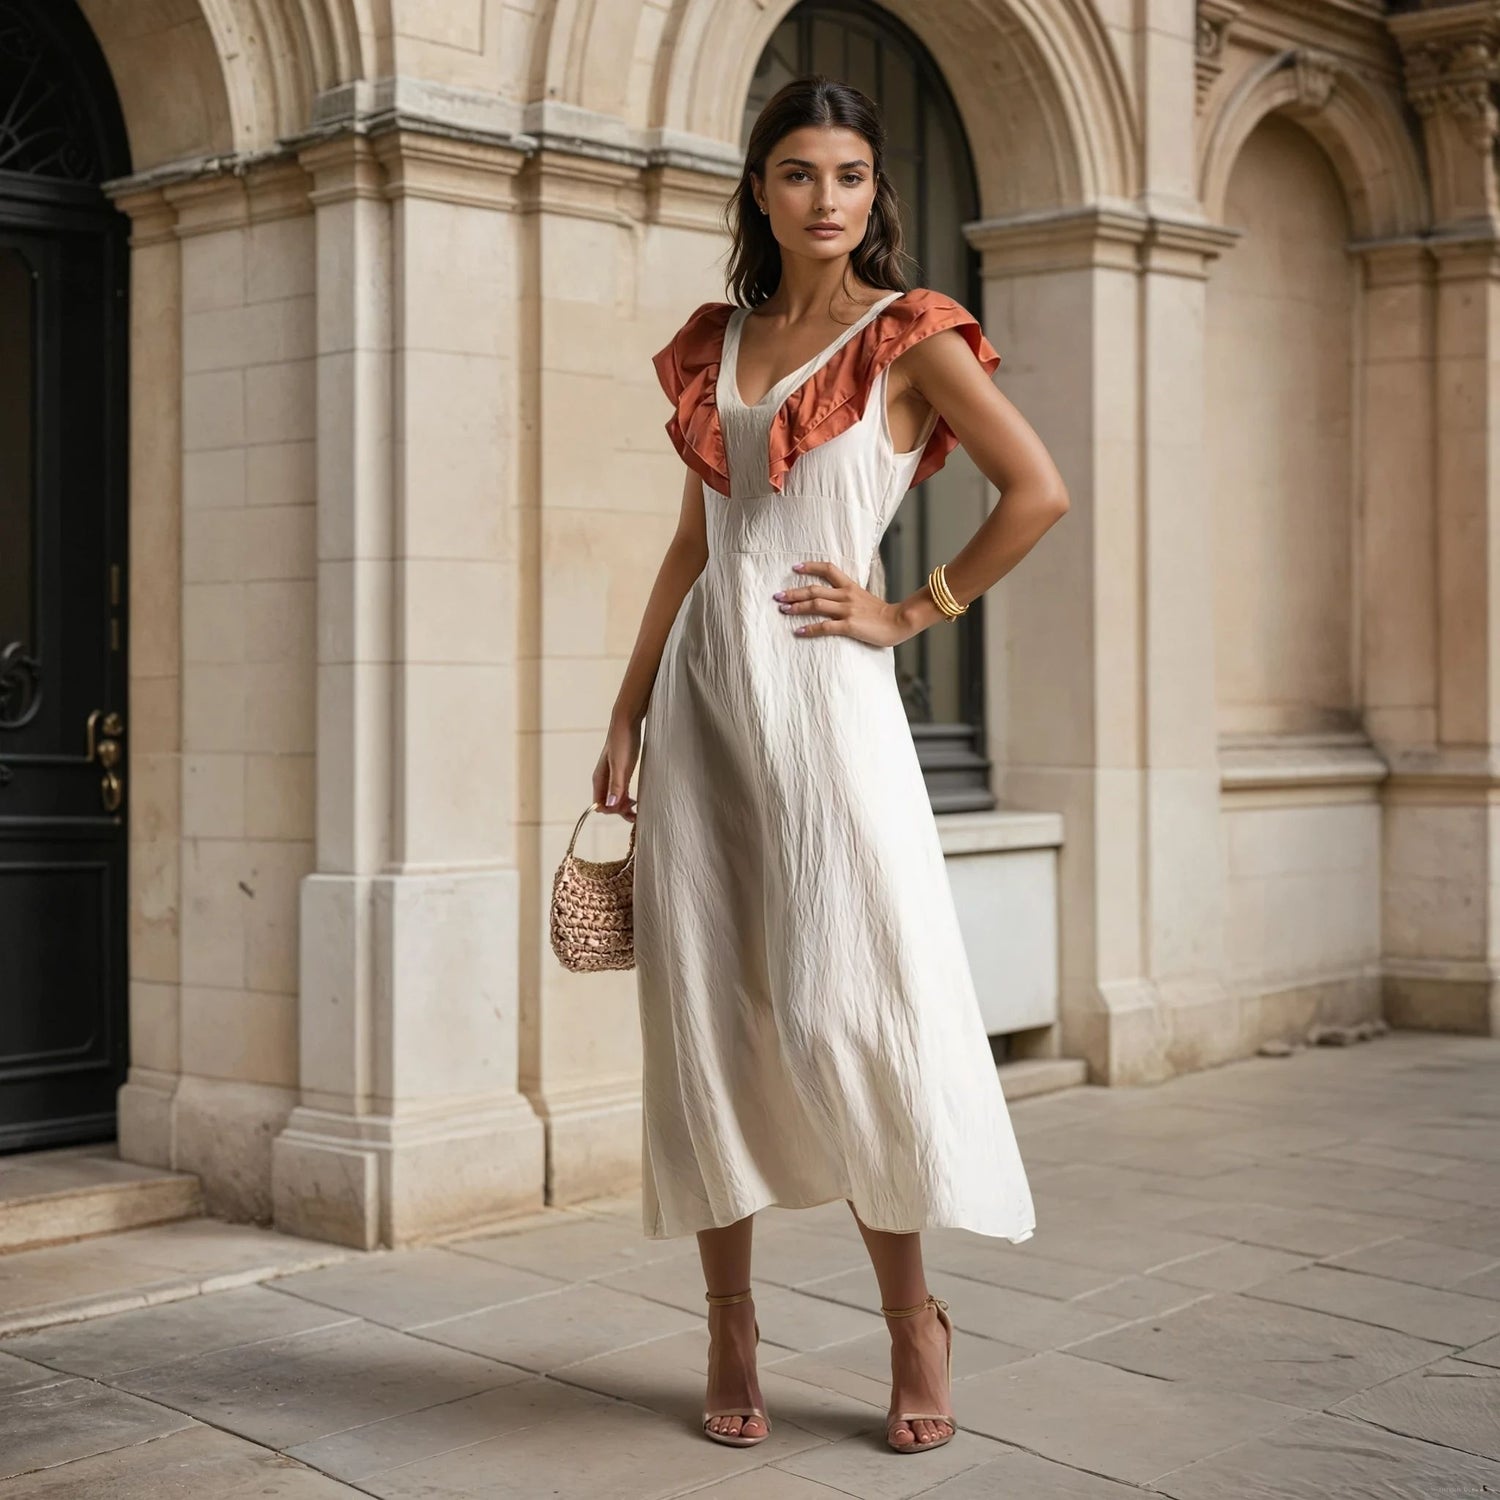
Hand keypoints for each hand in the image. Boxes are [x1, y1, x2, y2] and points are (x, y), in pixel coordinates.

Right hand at [591, 714, 640, 821]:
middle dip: (619, 811)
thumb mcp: (620, 764)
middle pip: (608, 805)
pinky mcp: (622, 774)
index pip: (600, 805)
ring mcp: (613, 777)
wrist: (627, 722)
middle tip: (635, 812)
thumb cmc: (622, 741)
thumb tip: (610, 804)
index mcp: (599, 780)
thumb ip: (616, 784)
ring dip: (624, 808)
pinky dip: (627, 800)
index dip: (612, 810)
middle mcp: (604, 781)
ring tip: (637, 811)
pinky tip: (636, 802)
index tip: (626, 808)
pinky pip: (622, 793)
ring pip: (615, 800)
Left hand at [773, 560, 913, 647]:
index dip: (810, 567)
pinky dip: (809, 629)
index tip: (795, 568)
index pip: (828, 570)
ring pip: (816, 605)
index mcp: (850, 587)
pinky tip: (798, 631)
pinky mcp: (848, 626)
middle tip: (778, 596)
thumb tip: (835, 598)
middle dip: (794, 592)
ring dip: (797, 607)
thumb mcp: (865, 599)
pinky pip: (824, 627)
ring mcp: (847, 610)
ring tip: (783, 609)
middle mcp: (846, 596)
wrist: (899, 621)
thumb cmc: (883, 614)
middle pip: (814, 590)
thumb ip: (850, 596)